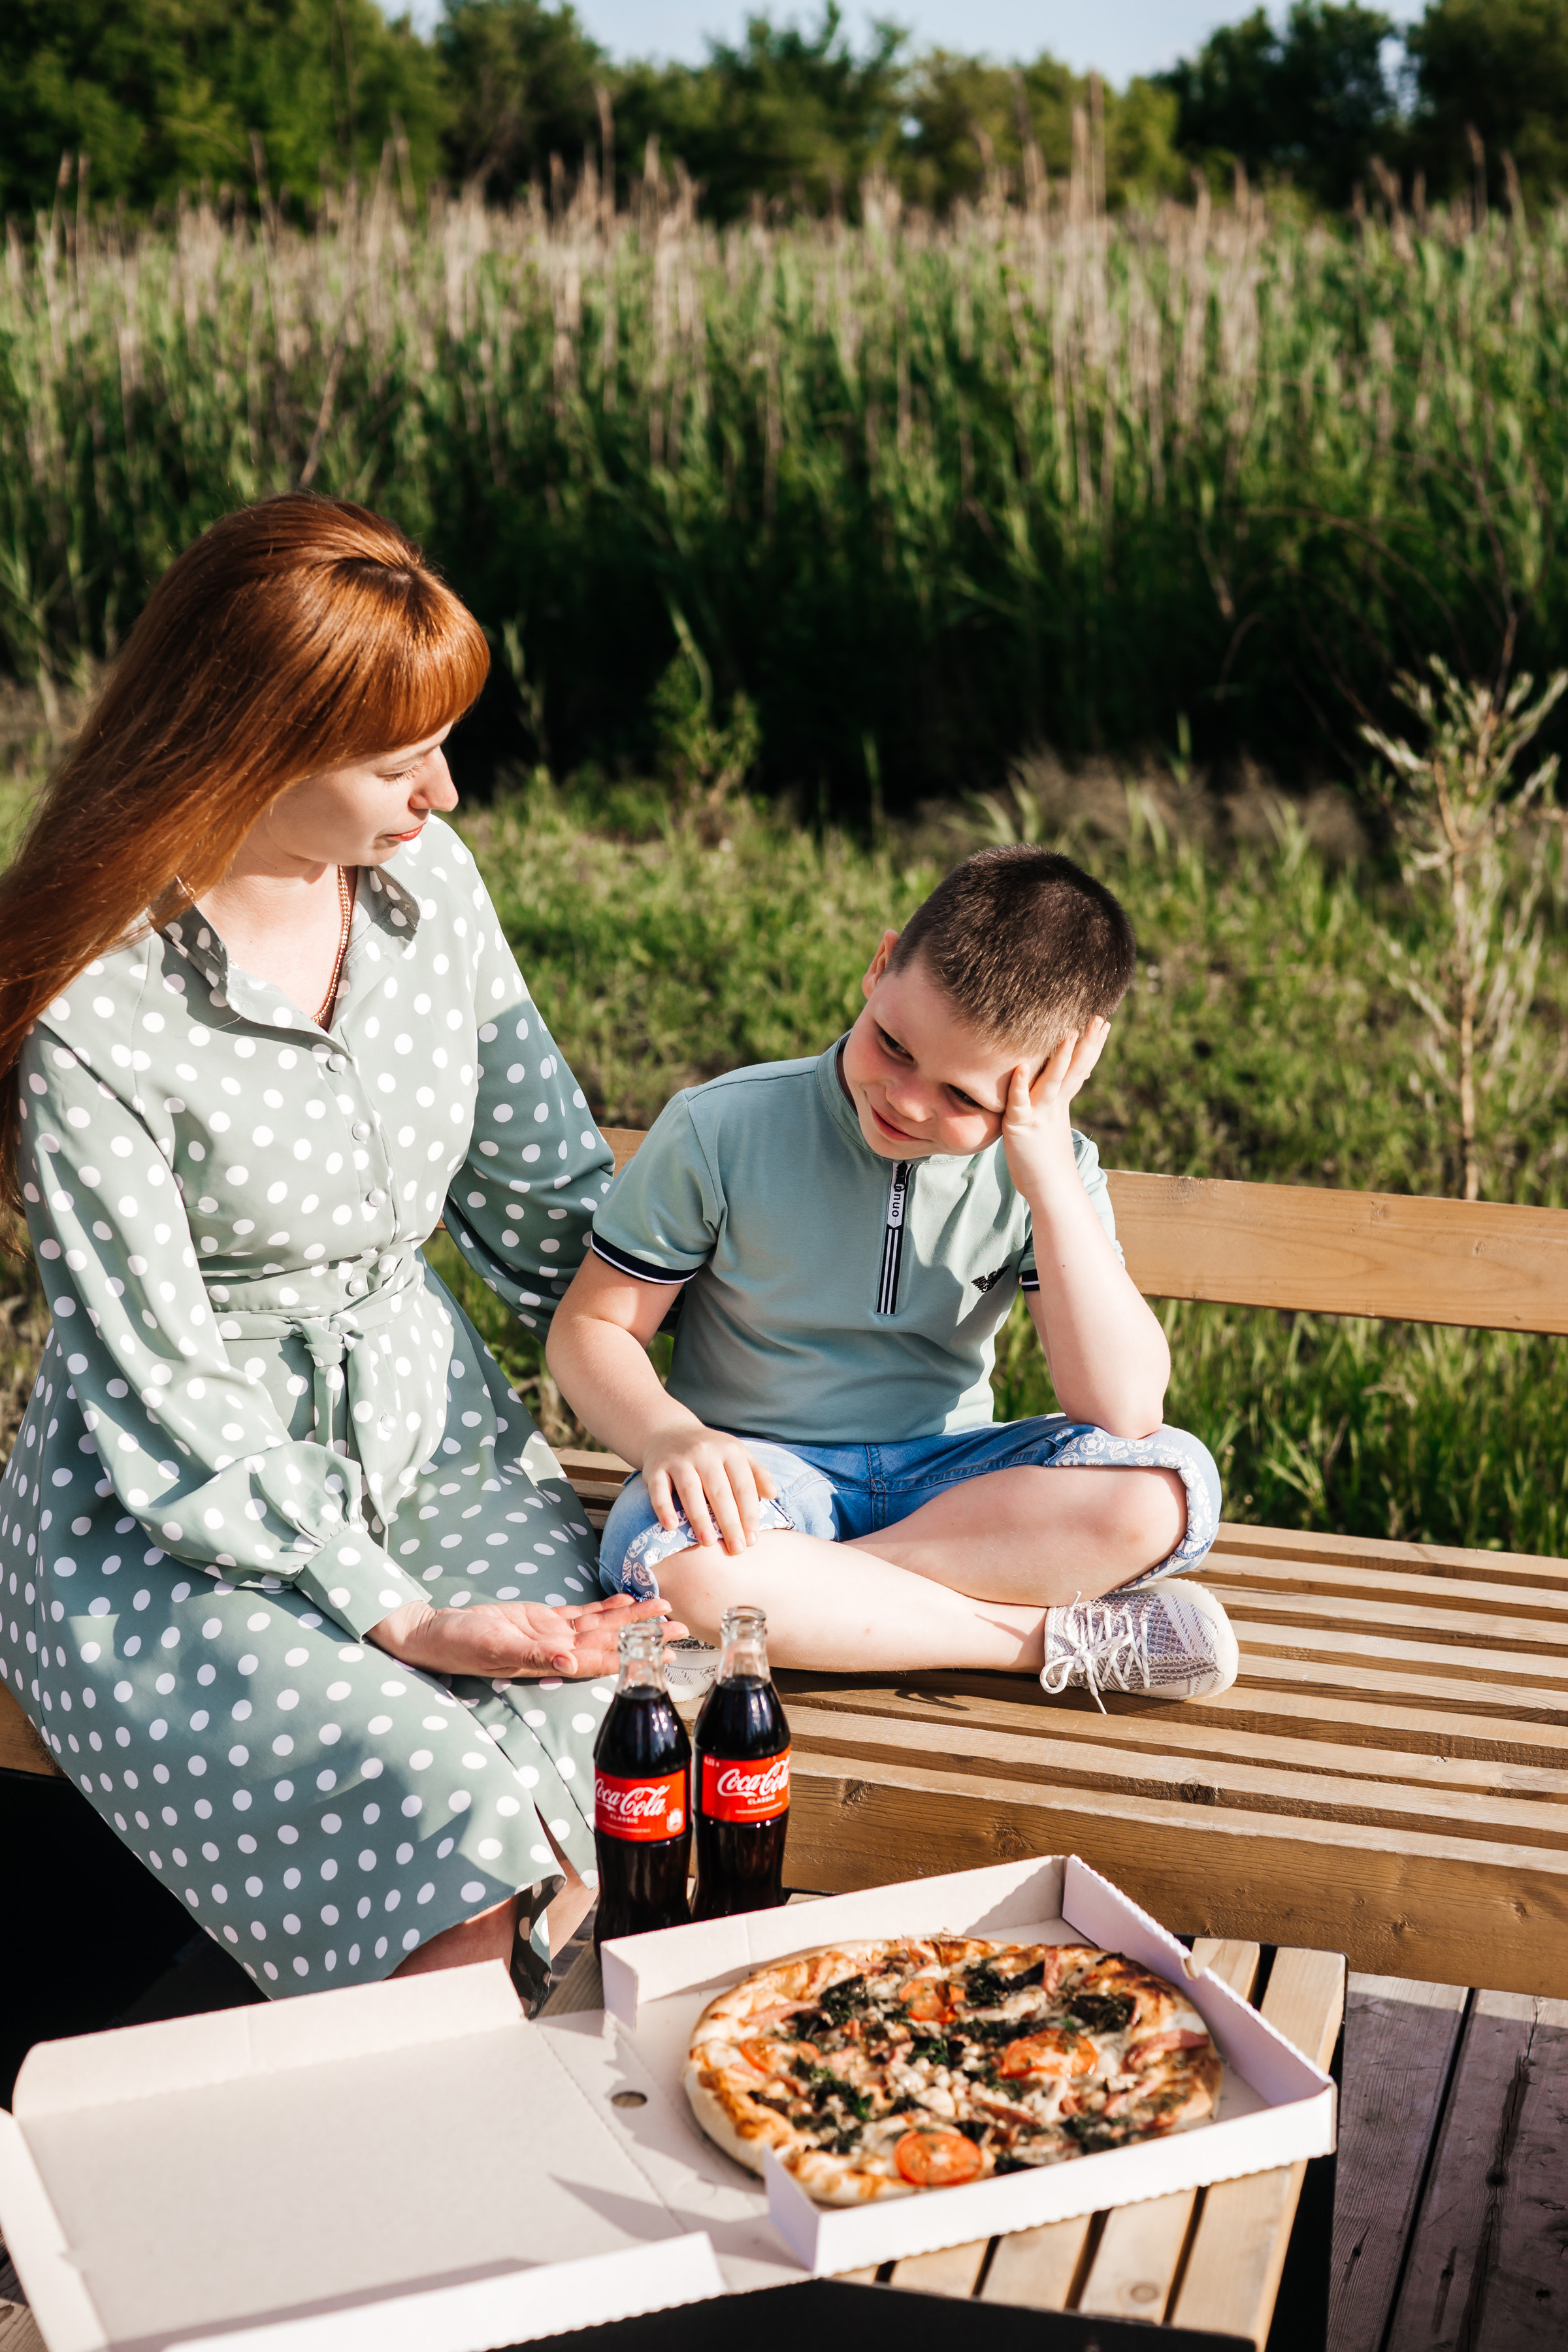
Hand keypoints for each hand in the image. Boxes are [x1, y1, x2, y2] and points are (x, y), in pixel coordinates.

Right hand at [366, 1592, 683, 1678]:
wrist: (435, 1632)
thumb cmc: (459, 1645)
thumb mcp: (494, 1648)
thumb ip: (532, 1656)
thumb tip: (569, 1664)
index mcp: (551, 1661)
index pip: (601, 1661)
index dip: (634, 1658)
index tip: (665, 1656)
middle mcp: (558, 1649)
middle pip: (611, 1643)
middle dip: (646, 1637)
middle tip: (681, 1629)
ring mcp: (551, 1633)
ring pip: (601, 1626)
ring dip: (632, 1619)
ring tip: (664, 1609)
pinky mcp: (541, 1618)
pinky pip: (581, 1613)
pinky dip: (604, 1606)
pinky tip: (627, 1599)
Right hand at [642, 1421, 779, 1555]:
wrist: (670, 1432)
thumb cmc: (711, 1452)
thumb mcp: (737, 1455)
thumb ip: (757, 1474)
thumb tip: (773, 1494)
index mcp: (729, 1451)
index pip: (743, 1486)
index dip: (749, 1513)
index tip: (753, 1539)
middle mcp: (704, 1453)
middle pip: (719, 1492)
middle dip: (729, 1522)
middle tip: (736, 1548)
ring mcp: (679, 1460)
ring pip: (690, 1491)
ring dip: (700, 1518)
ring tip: (708, 1542)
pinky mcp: (656, 1468)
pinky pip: (659, 1490)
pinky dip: (664, 1508)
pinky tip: (671, 1527)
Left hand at [999, 1019, 1110, 1206]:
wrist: (1050, 1190)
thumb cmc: (1046, 1162)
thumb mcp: (1049, 1126)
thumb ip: (1048, 1107)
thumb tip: (1050, 1095)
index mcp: (1060, 1102)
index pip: (1079, 1068)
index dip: (1092, 1046)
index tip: (1103, 1023)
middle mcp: (1053, 1105)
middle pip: (1074, 1069)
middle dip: (1087, 1044)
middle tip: (1099, 1019)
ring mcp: (1039, 1115)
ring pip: (1051, 1081)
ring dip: (1061, 1058)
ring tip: (1070, 1035)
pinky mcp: (1020, 1127)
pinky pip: (1019, 1103)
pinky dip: (1019, 1086)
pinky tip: (1019, 1067)